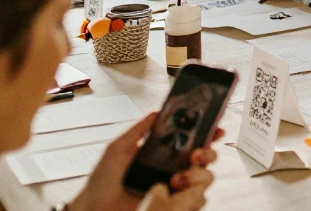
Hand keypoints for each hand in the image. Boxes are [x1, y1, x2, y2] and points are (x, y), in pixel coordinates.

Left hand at [71, 113, 222, 210]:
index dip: (209, 132)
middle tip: (195, 155)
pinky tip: (171, 195)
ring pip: (206, 179)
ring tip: (175, 180)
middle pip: (208, 157)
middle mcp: (176, 169)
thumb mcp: (119, 147)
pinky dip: (188, 198)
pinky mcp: (175, 206)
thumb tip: (157, 110)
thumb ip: (139, 128)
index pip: (194, 139)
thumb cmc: (102, 181)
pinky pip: (196, 202)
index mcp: (166, 152)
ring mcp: (177, 189)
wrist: (95, 208)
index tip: (215, 128)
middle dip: (208, 153)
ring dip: (196, 177)